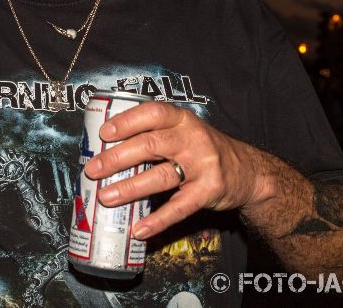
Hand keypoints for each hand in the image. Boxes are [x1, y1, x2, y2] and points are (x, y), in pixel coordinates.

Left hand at [84, 101, 268, 239]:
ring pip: (161, 176)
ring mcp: (203, 165)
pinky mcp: (209, 192)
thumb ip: (154, 134)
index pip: (153, 113)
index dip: (127, 121)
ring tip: (105, 197)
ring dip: (130, 188)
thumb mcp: (184, 130)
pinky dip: (158, 220)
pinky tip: (139, 229)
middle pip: (150, 145)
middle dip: (118, 158)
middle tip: (93, 169)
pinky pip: (179, 208)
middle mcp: (192, 138)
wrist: (248, 171)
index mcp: (181, 119)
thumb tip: (106, 150)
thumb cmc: (202, 149)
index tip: (104, 133)